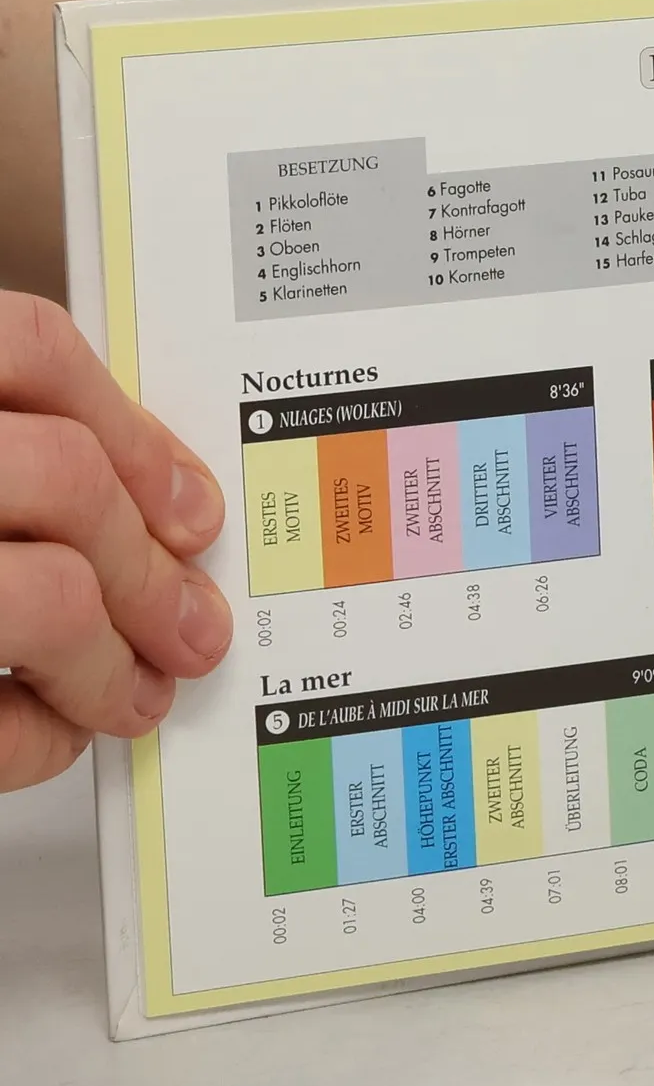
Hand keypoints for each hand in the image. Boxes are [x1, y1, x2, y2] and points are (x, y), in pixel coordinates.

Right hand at [0, 292, 230, 788]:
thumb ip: (24, 453)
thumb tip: (162, 510)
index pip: (26, 346)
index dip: (130, 430)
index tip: (196, 510)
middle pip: (61, 479)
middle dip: (150, 568)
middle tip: (196, 629)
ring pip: (41, 595)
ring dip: (110, 661)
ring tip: (131, 695)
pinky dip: (33, 739)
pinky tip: (49, 733)